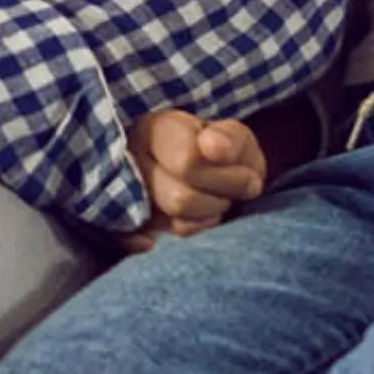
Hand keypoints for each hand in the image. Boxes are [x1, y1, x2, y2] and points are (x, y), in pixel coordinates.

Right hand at [120, 109, 265, 253]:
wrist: (206, 166)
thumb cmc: (221, 150)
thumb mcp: (235, 137)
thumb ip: (229, 138)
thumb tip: (213, 147)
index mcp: (153, 131)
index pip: (187, 163)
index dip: (227, 176)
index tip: (245, 173)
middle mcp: (130, 163)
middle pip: (180, 200)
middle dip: (220, 199)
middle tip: (232, 189)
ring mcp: (127, 197)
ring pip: (177, 225)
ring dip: (211, 215)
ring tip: (216, 199)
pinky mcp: (132, 228)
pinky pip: (168, 242)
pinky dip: (196, 230)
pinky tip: (201, 216)